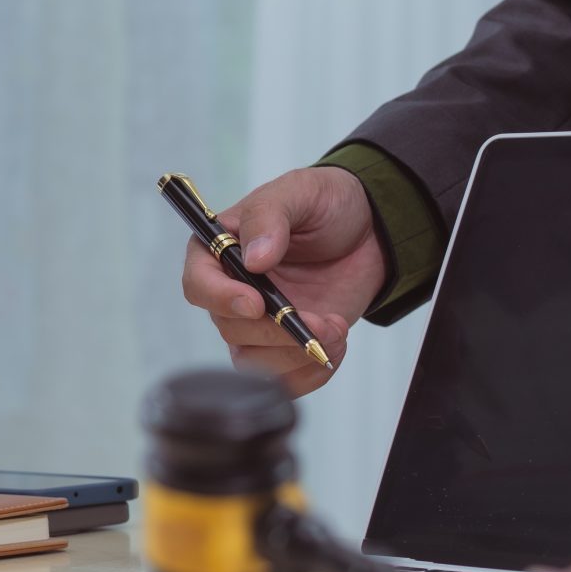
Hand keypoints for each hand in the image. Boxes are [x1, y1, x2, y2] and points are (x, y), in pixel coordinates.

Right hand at [178, 166, 385, 396]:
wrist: (372, 230)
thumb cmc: (326, 203)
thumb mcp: (299, 192)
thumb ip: (270, 217)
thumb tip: (254, 259)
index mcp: (219, 250)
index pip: (198, 284)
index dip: (220, 298)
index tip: (255, 304)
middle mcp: (231, 291)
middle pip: (229, 328)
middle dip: (276, 331)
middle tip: (319, 320)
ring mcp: (258, 323)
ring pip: (252, 361)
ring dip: (296, 354)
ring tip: (335, 329)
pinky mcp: (286, 345)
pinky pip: (283, 379)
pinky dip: (310, 373)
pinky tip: (335, 346)